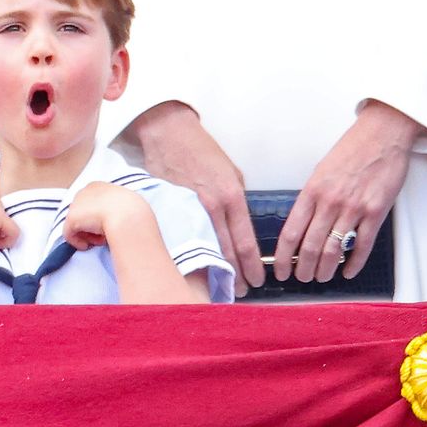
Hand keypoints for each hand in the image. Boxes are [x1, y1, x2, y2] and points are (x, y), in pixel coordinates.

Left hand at [64, 181, 154, 252]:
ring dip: (88, 234)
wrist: (126, 214)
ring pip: (77, 225)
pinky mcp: (71, 219)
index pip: (92, 203)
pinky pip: (69, 235)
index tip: (107, 225)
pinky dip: (77, 242)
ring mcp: (76, 205)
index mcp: (97, 186)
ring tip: (100, 239)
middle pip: (83, 214)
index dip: (98, 216)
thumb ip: (115, 208)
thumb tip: (114, 220)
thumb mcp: (125, 205)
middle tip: (103, 236)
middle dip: (91, 226)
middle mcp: (84, 192)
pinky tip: (87, 246)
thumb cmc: (131, 210)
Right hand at [132, 102, 259, 287]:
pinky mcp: (170, 212)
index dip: (252, 267)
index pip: (245, 242)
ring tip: (222, 287)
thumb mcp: (231, 174)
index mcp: (231, 197)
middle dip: (235, 276)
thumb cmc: (202, 152)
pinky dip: (191, 257)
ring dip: (214, 271)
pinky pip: (183, 241)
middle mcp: (212, 207)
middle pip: (226, 253)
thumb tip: (240, 227)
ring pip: (205, 251)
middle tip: (242, 292)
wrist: (169, 134)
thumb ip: (236, 202)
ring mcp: (188, 211)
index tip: (257, 281)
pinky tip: (195, 270)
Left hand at [279, 100, 424, 283]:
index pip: (290, 233)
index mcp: (312, 190)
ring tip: (322, 277)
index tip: (281, 271)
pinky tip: (348, 271)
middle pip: (310, 248)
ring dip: (325, 270)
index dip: (283, 258)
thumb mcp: (321, 170)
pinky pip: (362, 246)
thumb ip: (312, 197)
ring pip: (333, 251)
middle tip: (302, 278)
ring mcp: (353, 209)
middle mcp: (330, 202)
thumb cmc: (352, 149)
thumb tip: (303, 224)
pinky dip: (354, 264)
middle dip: (303, 269)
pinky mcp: (376, 212)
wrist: (383, 133)